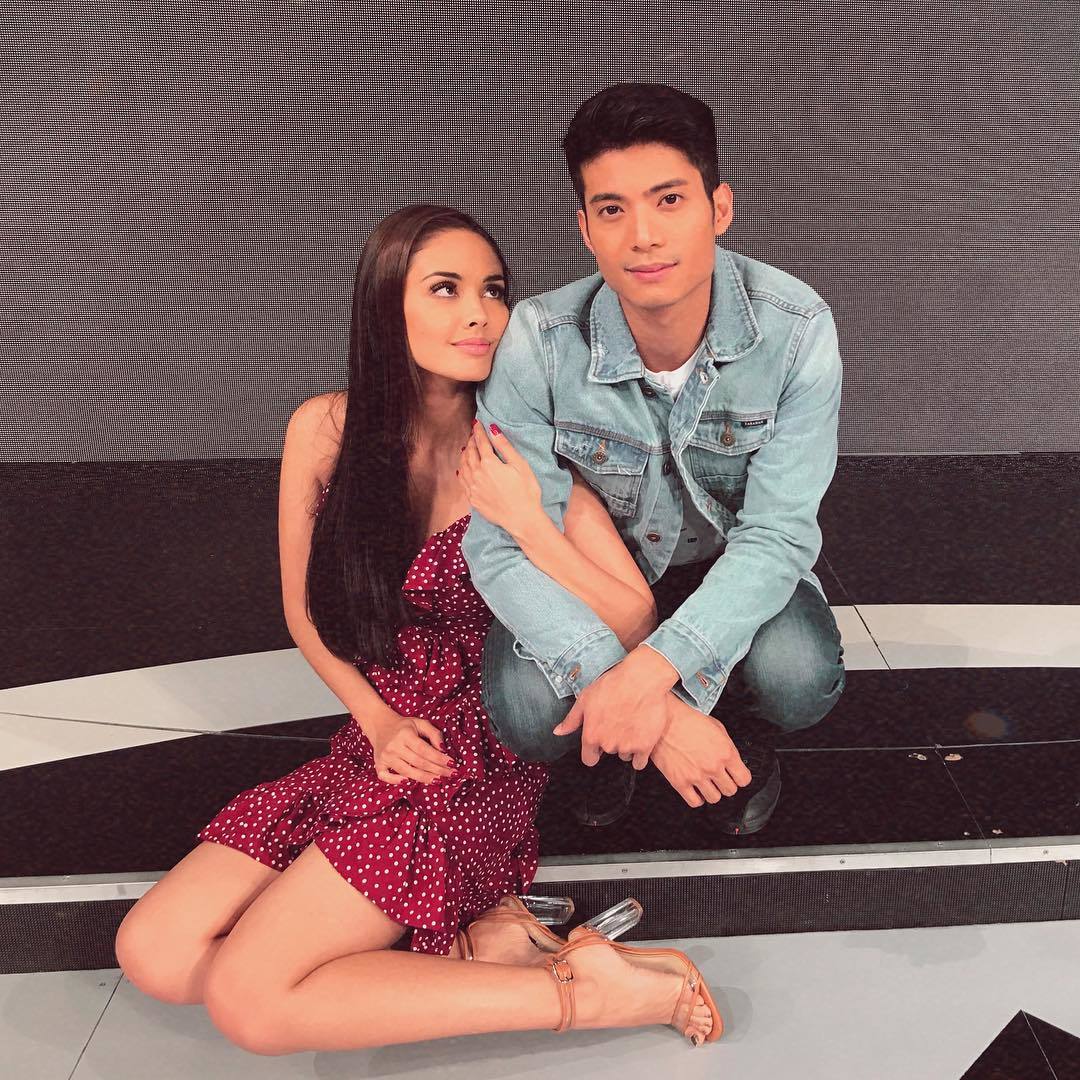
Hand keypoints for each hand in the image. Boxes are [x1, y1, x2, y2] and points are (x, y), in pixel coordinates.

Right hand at [368, 712, 457, 785]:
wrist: (380, 724)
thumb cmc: (404, 726)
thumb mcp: (420, 723)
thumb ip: (434, 733)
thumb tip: (443, 749)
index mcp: (405, 734)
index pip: (425, 750)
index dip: (439, 758)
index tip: (452, 764)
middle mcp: (394, 746)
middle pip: (418, 762)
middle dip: (437, 770)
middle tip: (450, 774)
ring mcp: (385, 756)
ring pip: (406, 771)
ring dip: (424, 778)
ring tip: (438, 780)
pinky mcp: (378, 764)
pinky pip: (385, 776)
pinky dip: (395, 781)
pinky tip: (408, 782)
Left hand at [458, 419, 544, 539]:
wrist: (522, 519)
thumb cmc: (526, 491)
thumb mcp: (520, 465)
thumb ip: (505, 447)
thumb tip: (493, 430)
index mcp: (489, 463)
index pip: (481, 442)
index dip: (479, 431)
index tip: (477, 423)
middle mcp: (477, 474)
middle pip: (470, 452)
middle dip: (471, 441)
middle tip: (474, 434)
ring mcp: (472, 487)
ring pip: (463, 465)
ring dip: (465, 454)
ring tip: (468, 448)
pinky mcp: (472, 499)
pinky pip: (462, 480)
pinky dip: (461, 470)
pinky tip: (462, 468)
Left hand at [552, 647, 678, 769]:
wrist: (642, 679)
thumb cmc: (613, 685)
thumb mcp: (585, 699)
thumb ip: (571, 719)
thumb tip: (558, 732)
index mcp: (591, 735)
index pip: (589, 759)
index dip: (593, 752)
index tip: (599, 744)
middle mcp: (607, 744)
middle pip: (608, 752)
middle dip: (612, 741)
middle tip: (618, 722)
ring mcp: (627, 746)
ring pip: (624, 755)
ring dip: (627, 745)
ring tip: (631, 725)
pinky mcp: (645, 746)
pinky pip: (639, 762)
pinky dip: (640, 754)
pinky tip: (641, 738)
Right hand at [650, 697, 752, 807]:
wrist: (664, 721)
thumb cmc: (688, 720)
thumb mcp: (717, 727)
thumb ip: (727, 747)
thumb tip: (732, 761)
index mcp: (725, 752)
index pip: (744, 779)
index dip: (740, 778)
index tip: (736, 776)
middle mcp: (713, 766)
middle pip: (730, 791)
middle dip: (726, 784)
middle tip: (719, 778)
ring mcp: (696, 776)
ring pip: (714, 799)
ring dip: (712, 791)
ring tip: (706, 783)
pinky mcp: (680, 782)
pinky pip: (695, 802)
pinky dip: (697, 798)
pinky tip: (695, 789)